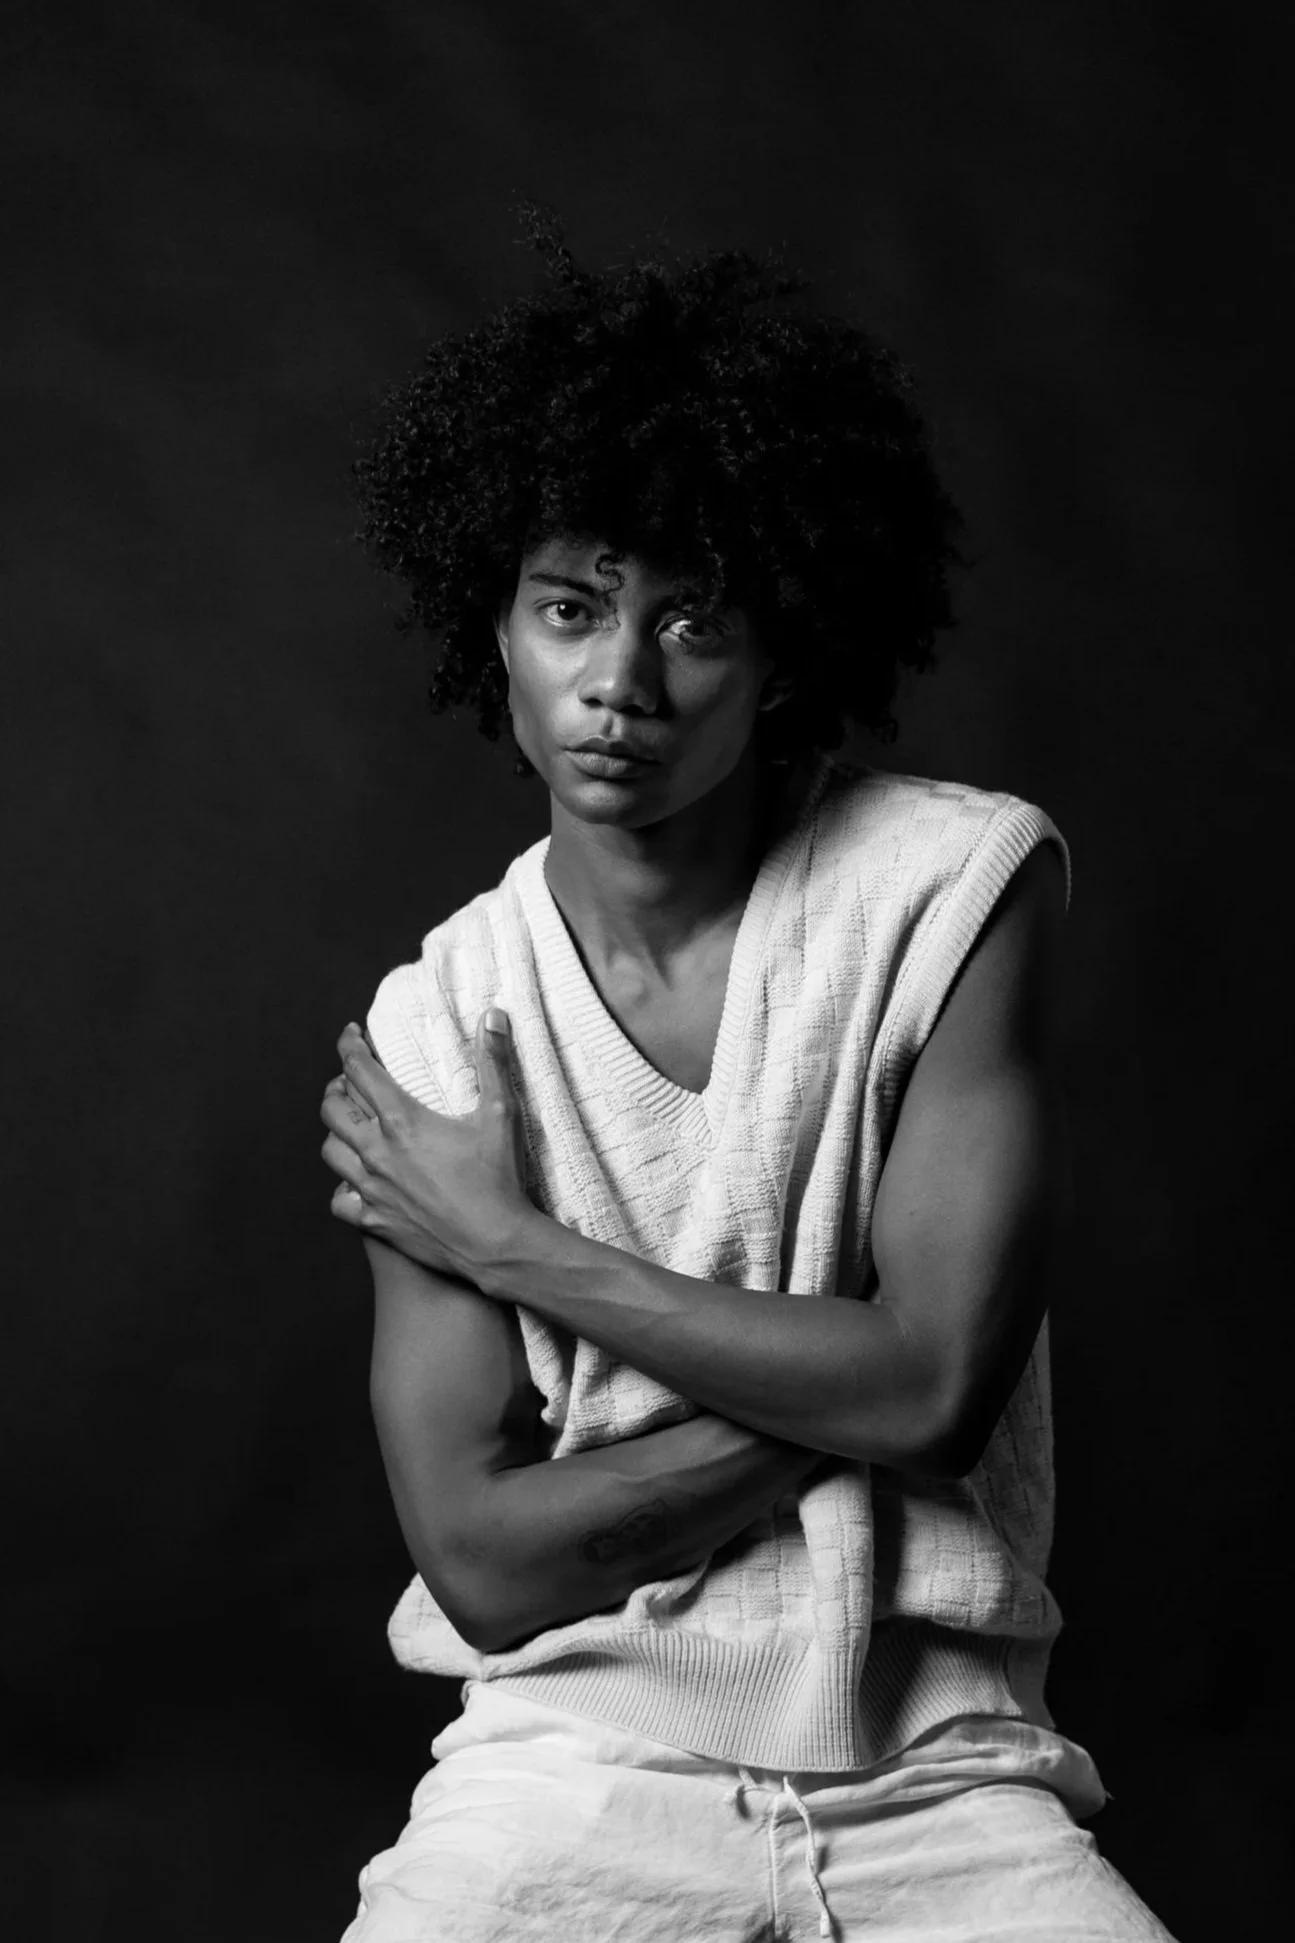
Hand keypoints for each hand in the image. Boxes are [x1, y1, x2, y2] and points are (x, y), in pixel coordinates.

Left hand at [320, 1014, 533, 1283]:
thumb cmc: (500, 1179)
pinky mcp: (375, 1221)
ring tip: (351, 1126)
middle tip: (350, 1081)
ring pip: (331, 1152)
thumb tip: (492, 1015)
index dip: (349, 1045)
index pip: (359, 1070)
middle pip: (333, 1109)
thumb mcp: (502, 1113)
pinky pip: (340, 1201)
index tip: (351, 1035)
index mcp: (403, 1121)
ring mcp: (372, 1190)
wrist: (496, 1244)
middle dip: (337, 1087)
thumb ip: (493, 1061)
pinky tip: (357, 1183)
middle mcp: (377, 1153)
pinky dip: (344, 1188)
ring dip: (337, 1133)